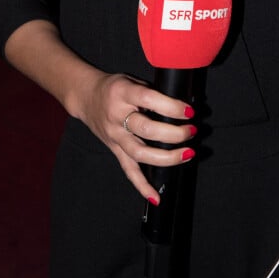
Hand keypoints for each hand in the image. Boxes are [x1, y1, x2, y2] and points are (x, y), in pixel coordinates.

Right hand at [76, 72, 196, 202]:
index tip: (188, 111)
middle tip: (192, 131)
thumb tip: (180, 107)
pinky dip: (142, 186)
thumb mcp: (132, 80)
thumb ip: (153, 92)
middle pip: (146, 130)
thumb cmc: (114, 87)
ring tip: (188, 153)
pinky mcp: (115, 150)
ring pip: (140, 153)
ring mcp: (115, 136)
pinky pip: (129, 170)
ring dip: (167, 157)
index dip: (171, 107)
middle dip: (174, 133)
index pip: (149, 99)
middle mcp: (117, 116)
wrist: (86, 96)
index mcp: (123, 93)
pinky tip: (156, 197)